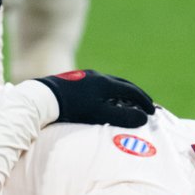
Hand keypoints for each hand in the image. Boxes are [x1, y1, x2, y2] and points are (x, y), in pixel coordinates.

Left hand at [34, 70, 154, 127]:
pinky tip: (103, 100)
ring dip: (122, 93)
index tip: (152, 111)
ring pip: (110, 84)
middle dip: (136, 95)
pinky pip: (98, 85)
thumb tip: (144, 118)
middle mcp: (98, 76)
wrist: (43, 97)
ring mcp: (85, 76)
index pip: (132, 91)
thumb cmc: (72, 107)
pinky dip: (108, 93)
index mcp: (106, 83)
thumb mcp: (99, 114)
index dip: (144, 101)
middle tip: (144, 104)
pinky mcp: (74, 80)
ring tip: (126, 104)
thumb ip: (123, 116)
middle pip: (123, 84)